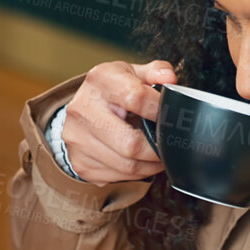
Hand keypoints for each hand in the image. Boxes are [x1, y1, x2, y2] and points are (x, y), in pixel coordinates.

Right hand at [59, 60, 176, 185]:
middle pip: (130, 143)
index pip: (136, 98)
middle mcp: (82, 109)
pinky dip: (136, 173)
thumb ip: (156, 72)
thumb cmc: (113, 91)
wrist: (82, 109)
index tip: (171, 117)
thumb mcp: (134, 73)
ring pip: (126, 165)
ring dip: (150, 165)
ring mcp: (78, 139)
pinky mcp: (79, 163)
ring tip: (158, 155)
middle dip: (157, 149)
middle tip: (168, 146)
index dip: (160, 111)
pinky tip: (139, 161)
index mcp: (100, 80)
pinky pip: (117, 177)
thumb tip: (169, 79)